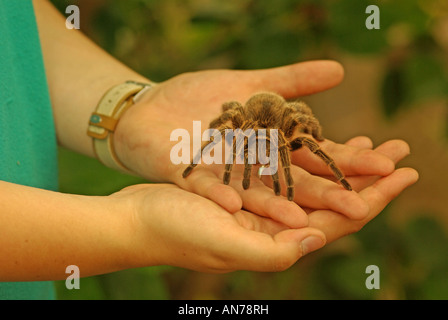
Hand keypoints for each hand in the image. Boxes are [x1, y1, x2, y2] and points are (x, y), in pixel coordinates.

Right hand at [111, 138, 416, 272]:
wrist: (133, 221)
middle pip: (331, 199)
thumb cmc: (173, 233)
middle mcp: (271, 225)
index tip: (403, 172)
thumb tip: (321, 235)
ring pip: (311, 181)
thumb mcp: (224, 243)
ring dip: (339, 161)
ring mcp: (257, 206)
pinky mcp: (241, 187)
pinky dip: (303, 153)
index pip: (337, 222)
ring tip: (365, 139)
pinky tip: (314, 136)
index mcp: (274, 241)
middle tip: (396, 147)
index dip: (374, 198)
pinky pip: (282, 168)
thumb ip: (274, 249)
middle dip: (365, 175)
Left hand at [113, 61, 398, 225]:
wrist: (150, 106)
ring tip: (303, 221)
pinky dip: (218, 193)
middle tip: (361, 208)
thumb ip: (291, 80)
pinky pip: (204, 186)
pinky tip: (234, 203)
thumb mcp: (251, 81)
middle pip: (293, 182)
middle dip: (325, 194)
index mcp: (267, 143)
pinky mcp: (187, 173)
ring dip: (277, 205)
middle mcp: (250, 164)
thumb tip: (340, 70)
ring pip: (254, 193)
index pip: (316, 154)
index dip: (348, 160)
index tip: (385, 164)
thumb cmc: (198, 96)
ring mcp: (220, 172)